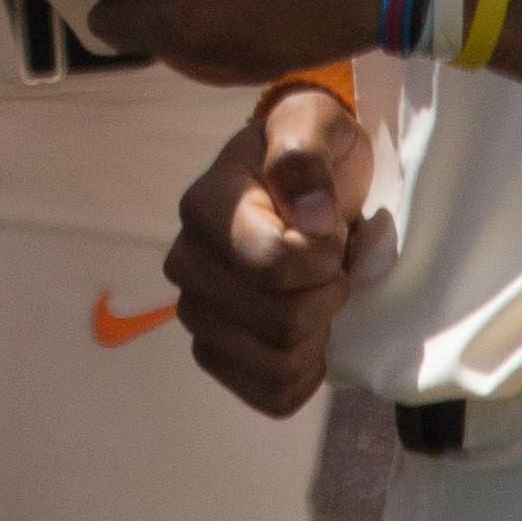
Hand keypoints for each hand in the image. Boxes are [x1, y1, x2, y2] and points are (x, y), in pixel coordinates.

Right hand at [165, 84, 391, 416]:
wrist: (310, 192)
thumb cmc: (314, 155)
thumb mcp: (317, 125)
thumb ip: (305, 153)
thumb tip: (308, 214)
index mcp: (205, 206)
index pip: (272, 264)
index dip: (325, 257)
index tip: (334, 229)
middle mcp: (187, 264)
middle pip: (278, 322)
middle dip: (327, 296)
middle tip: (333, 264)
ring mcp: (198, 314)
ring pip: (275, 363)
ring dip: (318, 334)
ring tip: (318, 294)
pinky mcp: (218, 355)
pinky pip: (270, 396)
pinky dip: (305, 374)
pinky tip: (312, 337)